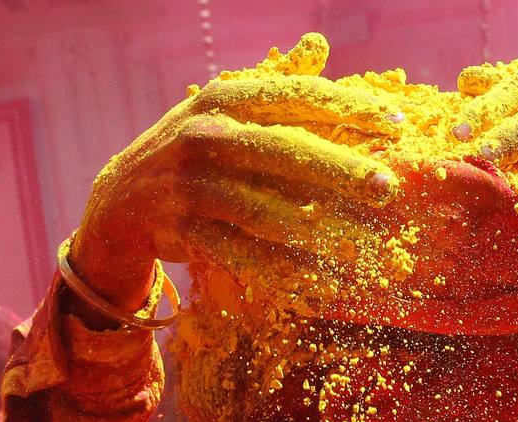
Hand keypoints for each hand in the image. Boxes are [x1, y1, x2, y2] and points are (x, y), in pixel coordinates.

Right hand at [69, 34, 403, 308]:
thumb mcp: (224, 106)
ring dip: (317, 229)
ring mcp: (192, 188)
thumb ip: (276, 81)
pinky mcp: (184, 232)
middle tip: (387, 187)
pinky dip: (280, 271)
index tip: (397, 123)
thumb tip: (321, 44)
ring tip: (362, 241)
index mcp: (225, 99)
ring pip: (265, 211)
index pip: (297, 98)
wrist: (121, 201)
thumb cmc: (193, 147)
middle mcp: (207, 138)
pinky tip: (318, 281)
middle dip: (340, 171)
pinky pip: (241, 256)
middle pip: (286, 153)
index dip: (349, 108)